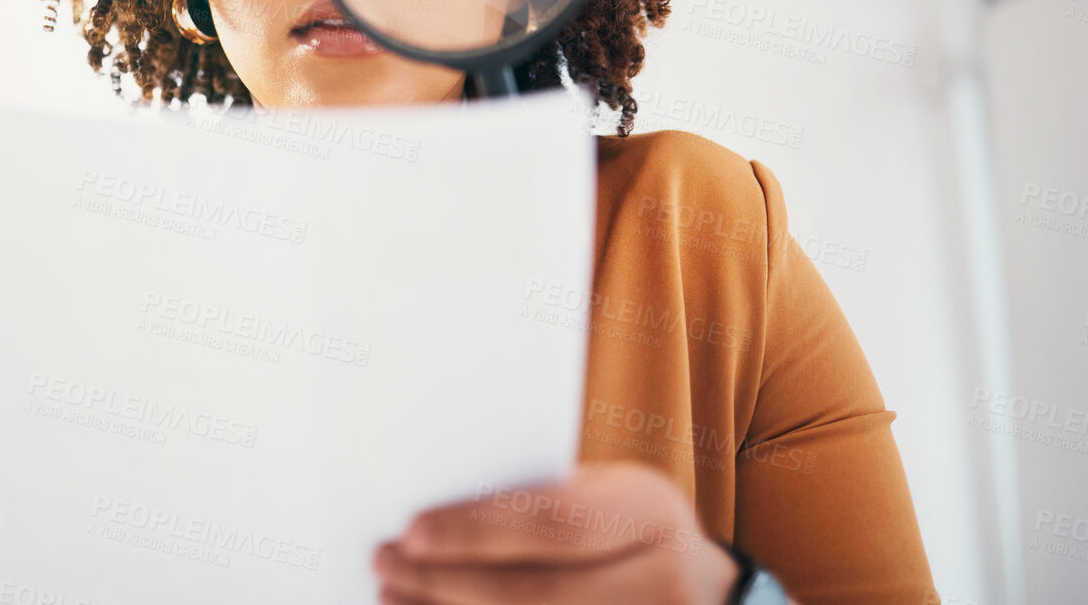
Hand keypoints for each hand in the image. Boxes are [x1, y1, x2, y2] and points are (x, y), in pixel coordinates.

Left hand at [372, 460, 776, 603]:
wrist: (703, 593)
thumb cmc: (627, 527)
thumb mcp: (606, 493)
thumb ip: (543, 497)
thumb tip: (437, 511)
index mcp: (650, 511)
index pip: (555, 521)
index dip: (479, 529)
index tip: (411, 530)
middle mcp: (662, 579)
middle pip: (538, 590)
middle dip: (448, 580)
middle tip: (385, 563)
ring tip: (393, 596)